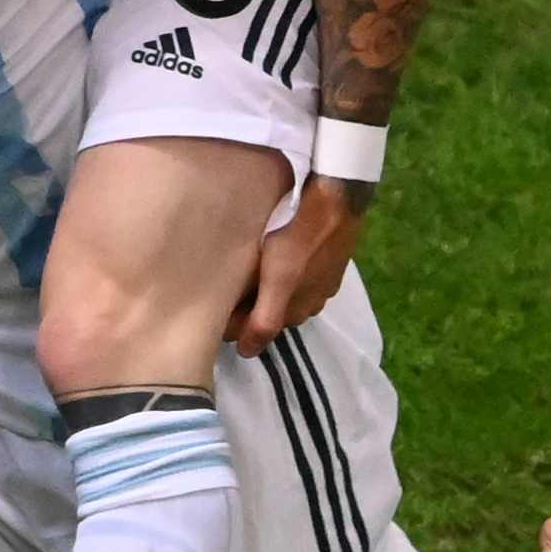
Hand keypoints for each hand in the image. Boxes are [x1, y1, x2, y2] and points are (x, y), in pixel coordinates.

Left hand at [234, 178, 367, 353]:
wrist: (336, 198)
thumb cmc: (300, 237)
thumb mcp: (279, 280)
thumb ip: (265, 319)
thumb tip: (248, 353)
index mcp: (302, 309)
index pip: (264, 329)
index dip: (238, 323)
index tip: (214, 312)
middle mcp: (315, 299)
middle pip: (276, 311)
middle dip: (252, 308)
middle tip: (223, 292)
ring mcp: (323, 276)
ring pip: (288, 292)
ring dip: (267, 290)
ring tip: (244, 275)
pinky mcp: (327, 255)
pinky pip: (299, 273)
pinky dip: (282, 273)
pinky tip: (272, 259)